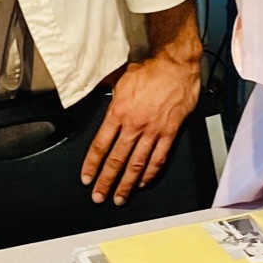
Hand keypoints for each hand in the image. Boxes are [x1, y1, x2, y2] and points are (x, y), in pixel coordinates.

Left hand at [83, 53, 200, 205]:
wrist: (175, 65)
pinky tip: (144, 183)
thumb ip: (109, 96)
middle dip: (106, 181)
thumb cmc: (150, 70)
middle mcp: (134, 125)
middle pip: (116, 160)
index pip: (100, 145)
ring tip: (120, 197)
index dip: (92, 165)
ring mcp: (153, 131)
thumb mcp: (120, 79)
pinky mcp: (169, 133)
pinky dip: (150, 173)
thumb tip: (96, 99)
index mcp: (118, 112)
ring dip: (127, 183)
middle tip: (99, 196)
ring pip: (137, 164)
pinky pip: (158, 158)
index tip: (87, 178)